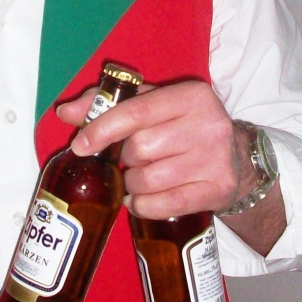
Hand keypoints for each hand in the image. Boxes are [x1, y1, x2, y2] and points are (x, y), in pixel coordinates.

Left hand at [57, 80, 241, 218]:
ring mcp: (216, 159)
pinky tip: (140, 201)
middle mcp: (208, 124)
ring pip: (150, 179)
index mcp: (191, 96)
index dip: (102, 130)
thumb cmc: (183, 126)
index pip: (136, 112)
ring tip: (140, 178)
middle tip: (132, 159)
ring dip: (134, 183)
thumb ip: (107, 103)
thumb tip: (65, 112)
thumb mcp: (152, 105)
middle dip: (126, 158)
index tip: (80, 145)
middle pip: (141, 148)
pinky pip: (166, 204)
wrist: (236, 157)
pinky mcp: (219, 190)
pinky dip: (144, 206)